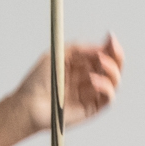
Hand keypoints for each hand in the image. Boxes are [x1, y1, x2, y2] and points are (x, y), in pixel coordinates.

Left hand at [0, 34, 122, 145]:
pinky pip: (108, 98)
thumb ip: (78, 49)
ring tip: (100, 62)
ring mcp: (91, 94)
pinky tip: (93, 81)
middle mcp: (89, 79)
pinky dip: (106, 87)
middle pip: (113, 66)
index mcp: (81, 66)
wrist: (28, 104)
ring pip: (114, 81)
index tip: (110, 37)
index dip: (109, 46)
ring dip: (111, 69)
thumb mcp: (56, 55)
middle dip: (116, 55)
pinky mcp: (92, 109)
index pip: (102, 54)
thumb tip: (99, 48)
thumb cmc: (37, 81)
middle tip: (113, 47)